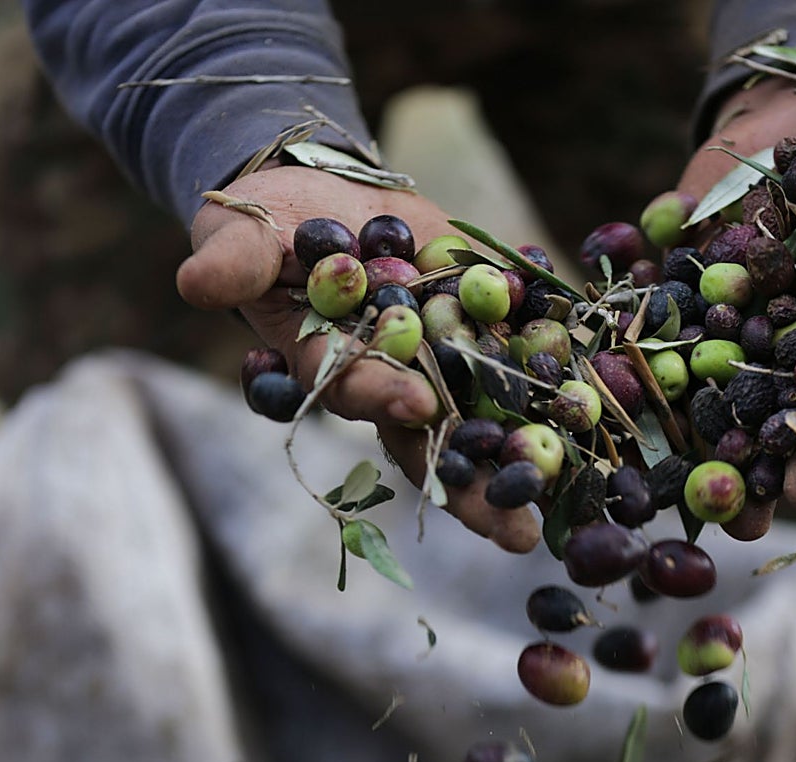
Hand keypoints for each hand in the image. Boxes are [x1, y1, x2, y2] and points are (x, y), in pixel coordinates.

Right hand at [177, 164, 541, 552]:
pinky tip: (602, 412)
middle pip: (436, 439)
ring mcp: (448, 359)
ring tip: (569, 501)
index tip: (414, 403)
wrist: (337, 197)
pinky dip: (561, 384)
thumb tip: (193, 282)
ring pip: (489, 417)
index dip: (382, 396)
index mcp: (335, 368)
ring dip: (528, 459)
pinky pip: (526, 359)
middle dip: (471, 484)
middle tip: (510, 530)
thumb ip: (233, 262)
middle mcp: (397, 378)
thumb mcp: (245, 233)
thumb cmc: (277, 224)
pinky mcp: (488, 327)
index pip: (358, 392)